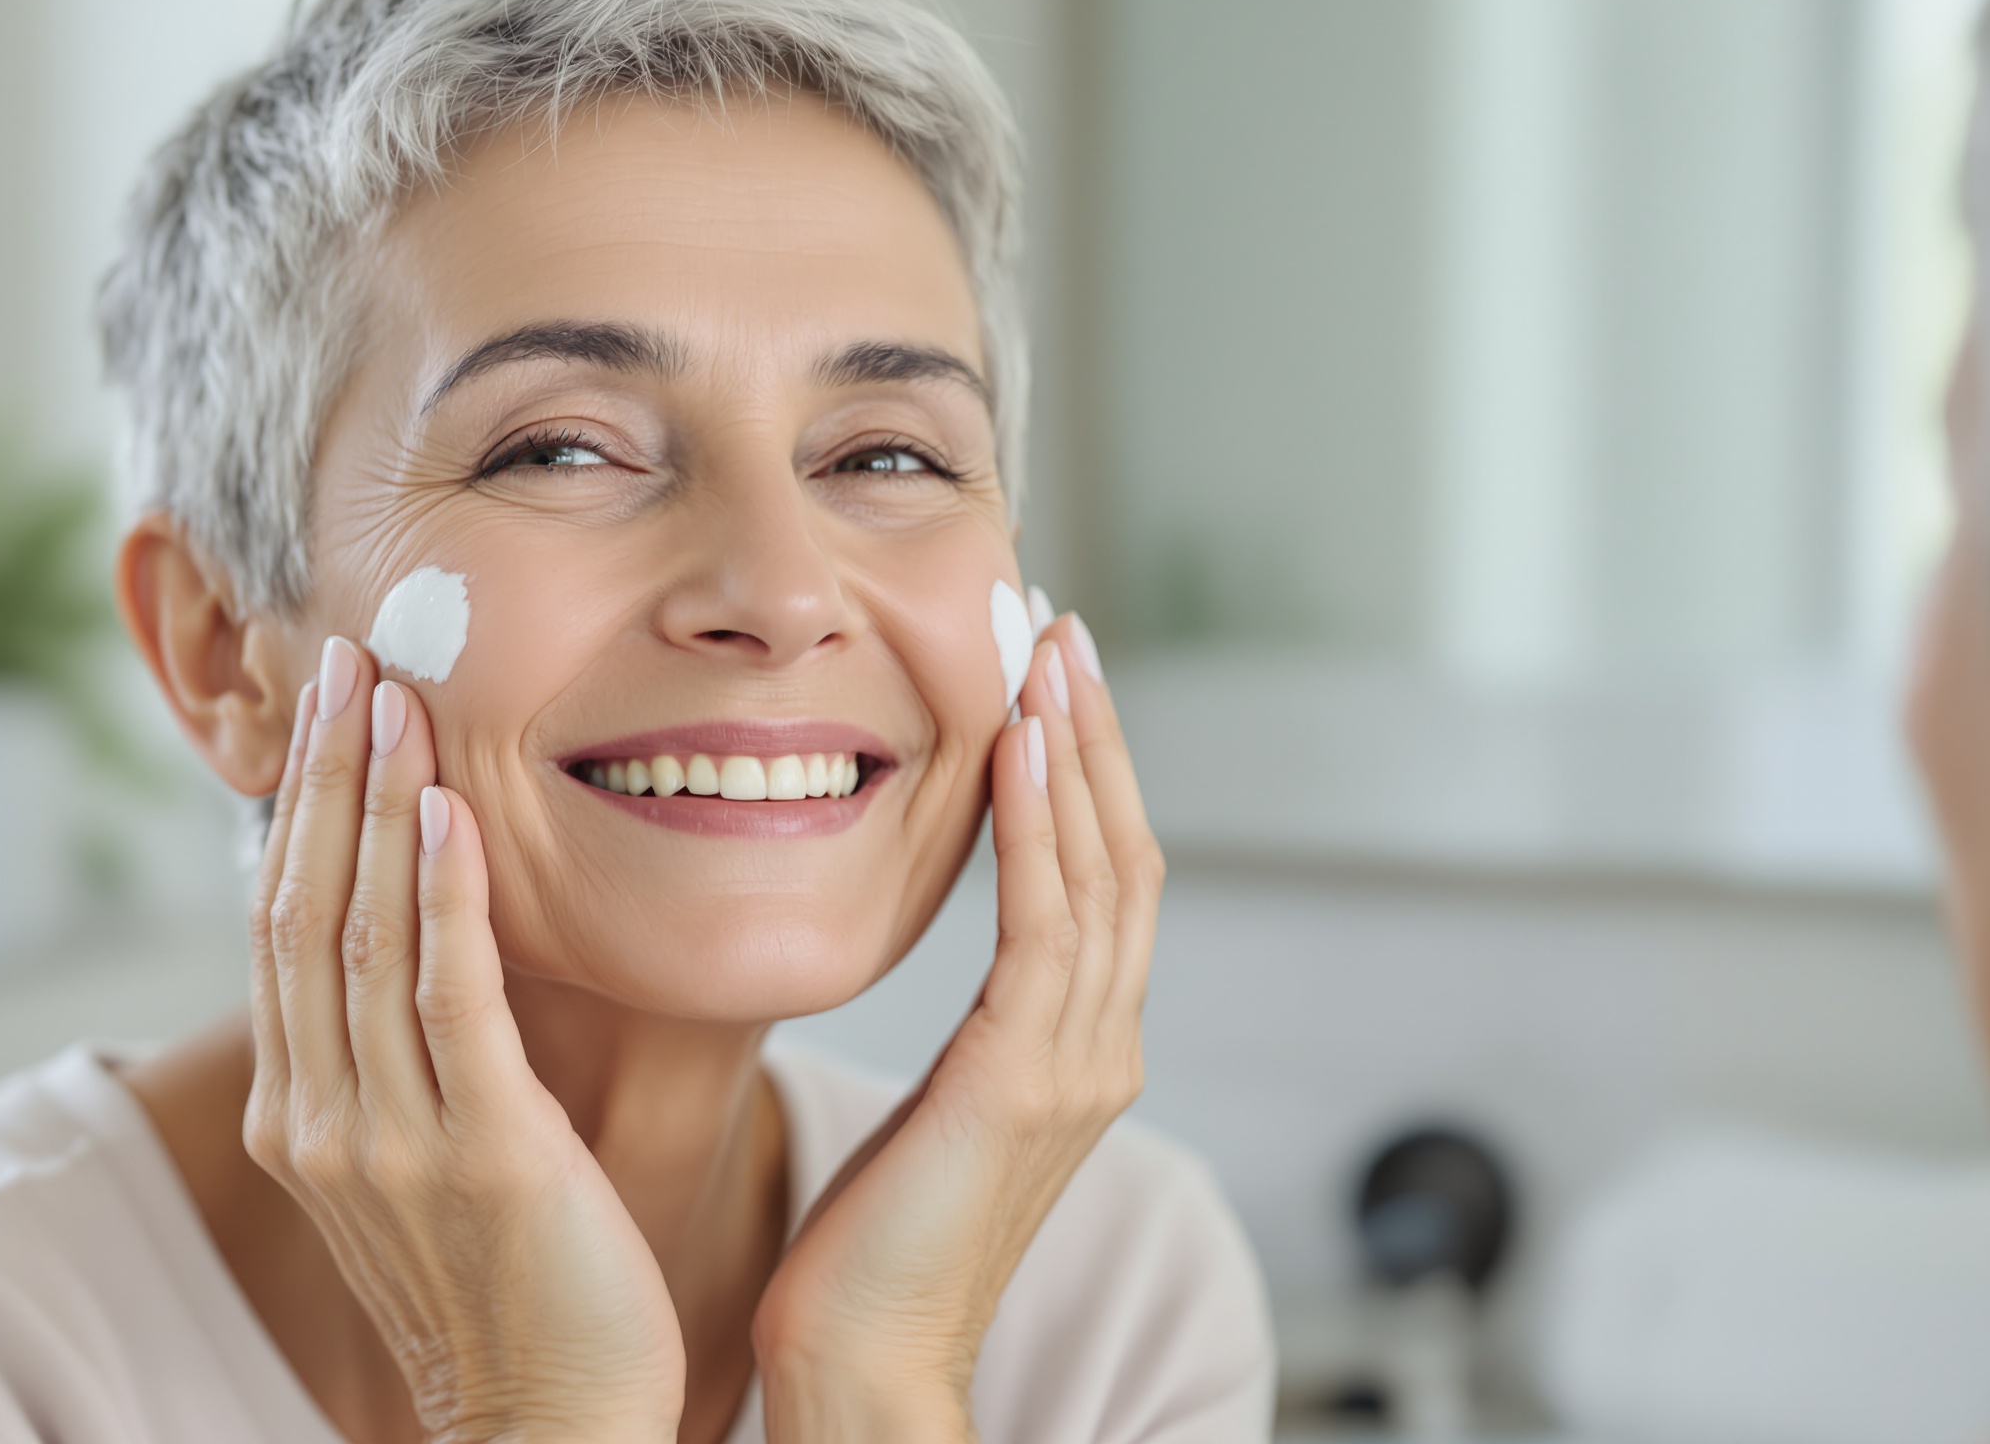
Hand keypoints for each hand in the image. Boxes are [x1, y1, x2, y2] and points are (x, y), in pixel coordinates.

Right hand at [244, 636, 685, 1443]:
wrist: (549, 1423)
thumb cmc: (504, 1288)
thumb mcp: (414, 1165)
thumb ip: (390, 1061)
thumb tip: (402, 942)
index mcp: (297, 1118)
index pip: (279, 928)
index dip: (298, 809)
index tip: (327, 708)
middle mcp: (321, 1119)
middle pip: (304, 909)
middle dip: (324, 775)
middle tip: (348, 659)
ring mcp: (391, 1140)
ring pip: (367, 934)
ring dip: (380, 803)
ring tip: (397, 695)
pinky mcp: (485, 1152)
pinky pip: (453, 999)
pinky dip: (447, 895)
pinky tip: (453, 809)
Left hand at [751, 616, 1160, 1442]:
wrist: (865, 1361)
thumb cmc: (872, 1250)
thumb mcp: (936, 1115)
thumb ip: (972, 1039)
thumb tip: (953, 975)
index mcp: (1079, 1054)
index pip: (1103, 882)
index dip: (1088, 774)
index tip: (1051, 679)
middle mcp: (1101, 1051)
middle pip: (1124, 856)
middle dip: (1096, 734)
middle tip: (1061, 628)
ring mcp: (1078, 1067)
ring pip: (1100, 873)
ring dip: (1076, 752)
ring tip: (1048, 653)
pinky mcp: (1025, 1082)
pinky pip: (1042, 926)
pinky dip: (1036, 828)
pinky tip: (1017, 749)